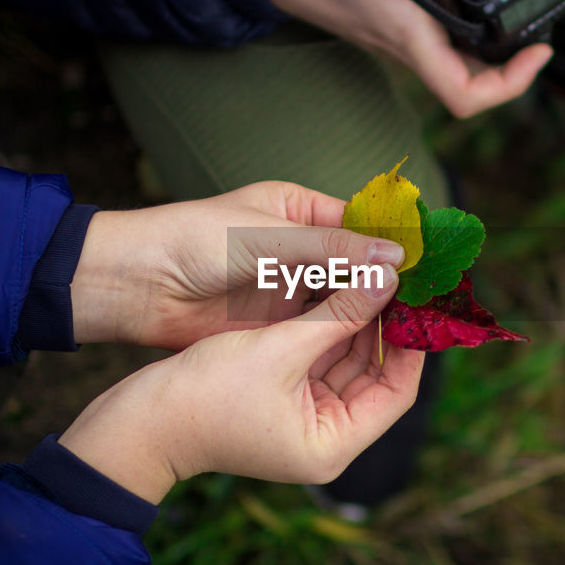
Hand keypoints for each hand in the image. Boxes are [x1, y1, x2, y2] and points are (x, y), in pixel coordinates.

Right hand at [58, 267, 423, 502]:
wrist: (138, 419)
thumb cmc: (205, 394)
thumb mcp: (280, 347)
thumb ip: (339, 313)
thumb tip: (389, 277)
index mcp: (334, 444)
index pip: (396, 390)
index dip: (410, 342)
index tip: (418, 297)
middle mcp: (326, 436)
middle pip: (374, 372)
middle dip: (383, 323)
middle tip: (399, 274)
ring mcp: (303, 418)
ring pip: (346, 359)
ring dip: (357, 317)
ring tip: (374, 271)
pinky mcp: (281, 398)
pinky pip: (319, 357)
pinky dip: (329, 324)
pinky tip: (340, 285)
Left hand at [70, 181, 405, 350]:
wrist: (133, 286)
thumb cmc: (192, 242)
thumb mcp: (267, 240)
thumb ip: (332, 251)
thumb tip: (397, 259)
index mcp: (300, 211)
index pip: (362, 226)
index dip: (395, 247)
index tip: (431, 268)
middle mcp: (300, 250)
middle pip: (359, 269)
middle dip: (388, 288)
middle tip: (428, 310)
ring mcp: (288, 291)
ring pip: (343, 304)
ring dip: (370, 317)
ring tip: (409, 333)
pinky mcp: (275, 327)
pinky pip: (321, 332)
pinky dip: (344, 340)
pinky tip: (371, 353)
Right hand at [264, 0, 553, 118]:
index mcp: (404, 32)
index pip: (463, 93)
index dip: (509, 85)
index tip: (536, 53)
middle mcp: (406, 46)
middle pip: (470, 87)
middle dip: (511, 72)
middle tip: (537, 37)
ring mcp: (403, 41)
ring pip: (458, 69)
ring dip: (493, 56)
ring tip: (519, 22)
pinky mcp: (399, 28)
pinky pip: (444, 47)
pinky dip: (470, 33)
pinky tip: (477, 0)